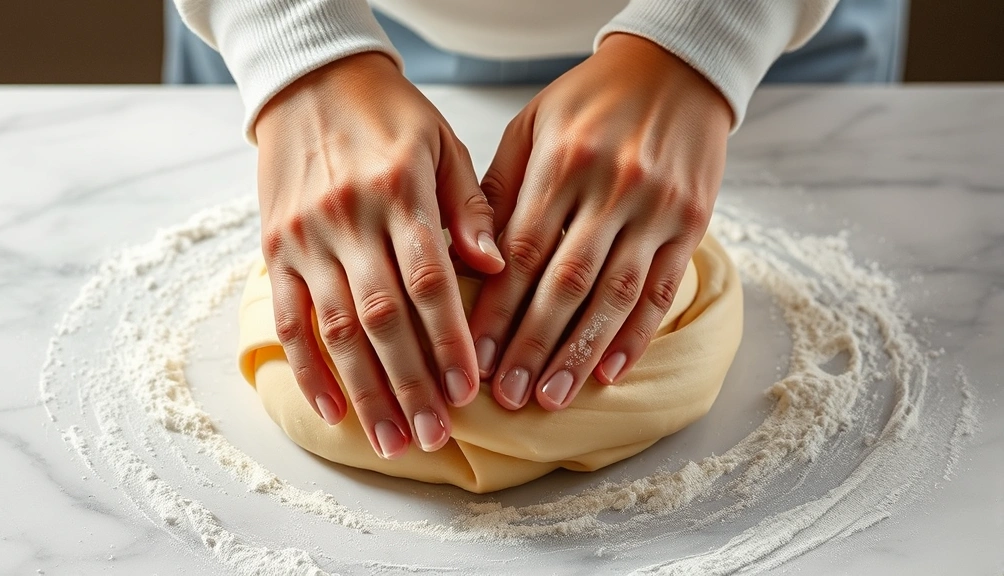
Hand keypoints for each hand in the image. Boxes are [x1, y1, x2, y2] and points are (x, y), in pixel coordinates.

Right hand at [255, 53, 504, 457]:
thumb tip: (494, 266)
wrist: (309, 82)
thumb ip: (468, 207)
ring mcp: (306, 239)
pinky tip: (331, 411)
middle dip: (411, 384)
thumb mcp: (442, 143)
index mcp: (399, 193)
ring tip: (391, 441)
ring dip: (365, 392)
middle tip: (435, 436)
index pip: (429, 282)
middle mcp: (349, 220)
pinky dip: (307, 369)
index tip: (469, 390)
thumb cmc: (389, 115)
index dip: (449, 341)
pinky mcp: (275, 250)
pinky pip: (287, 319)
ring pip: (336, 330)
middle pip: (382, 319)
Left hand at [470, 34, 732, 410]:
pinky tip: (611, 372)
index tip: (475, 356)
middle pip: (567, 282)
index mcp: (564, 162)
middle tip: (509, 395)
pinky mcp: (692, 222)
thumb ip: (501, 189)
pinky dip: (637, 334)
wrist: (676, 69)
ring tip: (553, 396)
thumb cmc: (590, 101)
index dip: (498, 310)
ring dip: (582, 352)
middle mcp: (613, 188)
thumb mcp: (533, 126)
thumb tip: (471, 259)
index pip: (523, 251)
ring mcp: (658, 208)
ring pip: (616, 294)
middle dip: (534, 344)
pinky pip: (664, 288)